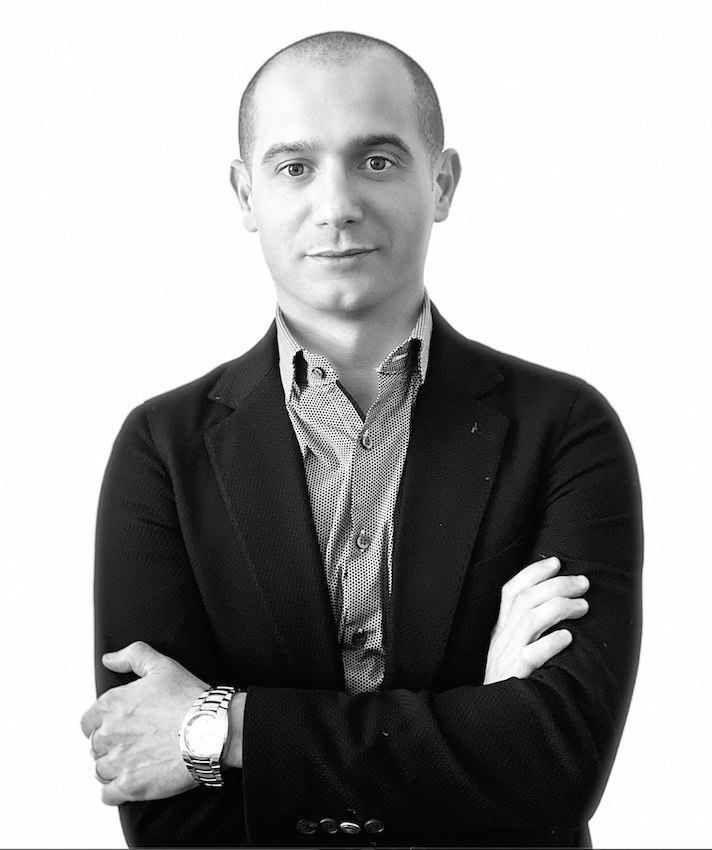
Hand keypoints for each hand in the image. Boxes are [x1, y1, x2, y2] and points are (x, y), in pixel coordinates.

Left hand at [81, 641, 206, 804]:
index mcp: (112, 704)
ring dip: (115, 768)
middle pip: (95, 747)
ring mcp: (118, 762)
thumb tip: (109, 659)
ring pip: (101, 770)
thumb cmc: (190, 698)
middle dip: (112, 746)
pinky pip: (108, 795)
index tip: (121, 727)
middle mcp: (109, 733)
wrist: (211, 730)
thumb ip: (132, 656)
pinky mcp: (130, 786)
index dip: (104, 725)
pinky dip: (117, 791)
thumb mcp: (162, 665)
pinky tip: (134, 780)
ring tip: (138, 762)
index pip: (88, 722)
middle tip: (136, 743)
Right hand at [484, 556, 588, 684]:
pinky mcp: (516, 677)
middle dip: (557, 585)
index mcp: (501, 630)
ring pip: (530, 620)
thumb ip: (526, 631)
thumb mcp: (510, 651)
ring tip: (583, 606)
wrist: (490, 721)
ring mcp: (507, 657)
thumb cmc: (509, 684)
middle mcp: (502, 639)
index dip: (533, 572)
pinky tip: (568, 637)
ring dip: (560, 607)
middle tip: (583, 583)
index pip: (511, 590)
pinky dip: (550, 643)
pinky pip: (531, 655)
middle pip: (526, 599)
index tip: (556, 562)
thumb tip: (557, 606)